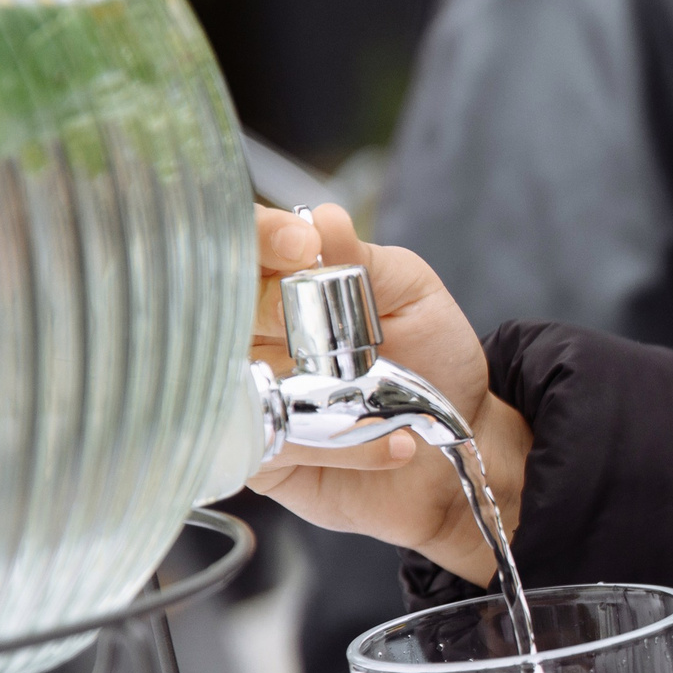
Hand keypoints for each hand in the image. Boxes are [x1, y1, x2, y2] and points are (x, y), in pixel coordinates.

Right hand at [249, 203, 532, 587]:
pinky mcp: (259, 453)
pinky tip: (394, 443)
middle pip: (218, 306)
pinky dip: (341, 443)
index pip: (240, 245)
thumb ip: (366, 260)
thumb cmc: (433, 360)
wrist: (455, 444)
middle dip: (275, 310)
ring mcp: (247, 393)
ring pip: (239, 379)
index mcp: (281, 281)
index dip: (259, 238)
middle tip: (342, 334)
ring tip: (387, 398)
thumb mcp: (412, 295)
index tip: (300, 245)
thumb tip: (323, 219)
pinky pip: (273, 443)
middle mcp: (250, 334)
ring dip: (319, 388)